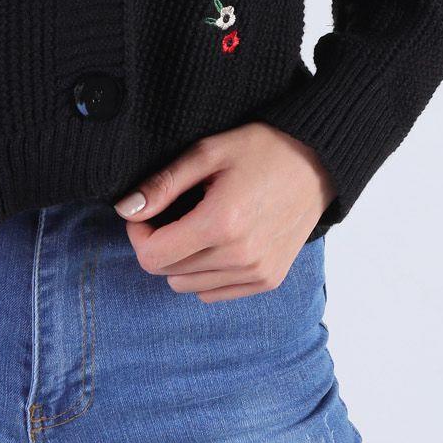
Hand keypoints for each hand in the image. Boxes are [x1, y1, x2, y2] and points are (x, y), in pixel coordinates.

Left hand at [112, 123, 337, 301]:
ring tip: (197, 224)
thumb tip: (125, 210)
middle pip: (167, 272)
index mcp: (221, 223)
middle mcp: (240, 257)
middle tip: (173, 212)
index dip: (139, 233)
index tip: (147, 211)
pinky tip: (217, 242)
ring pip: (187, 286)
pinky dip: (205, 273)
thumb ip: (162, 184)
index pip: (153, 256)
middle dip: (159, 243)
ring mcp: (256, 273)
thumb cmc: (261, 149)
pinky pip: (214, 293)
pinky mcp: (268, 280)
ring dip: (181, 260)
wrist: (317, 162)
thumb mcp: (207, 152)